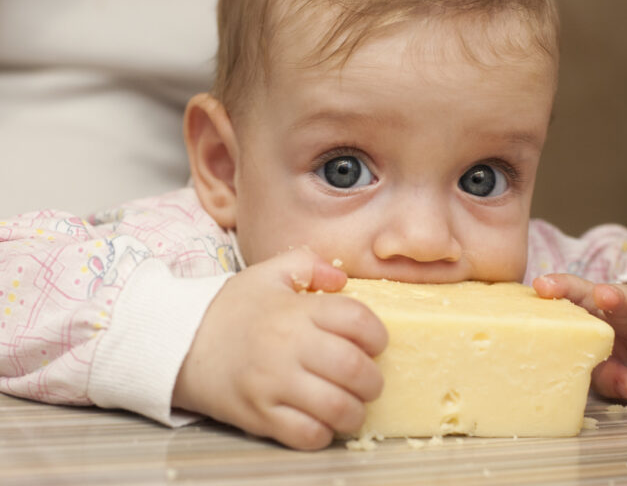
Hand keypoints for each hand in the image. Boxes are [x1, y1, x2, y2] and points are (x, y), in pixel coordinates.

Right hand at [172, 249, 387, 449]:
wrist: (177, 343)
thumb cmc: (230, 309)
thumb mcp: (267, 274)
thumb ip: (308, 264)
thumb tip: (341, 279)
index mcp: (295, 310)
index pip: (357, 320)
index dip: (377, 334)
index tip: (374, 343)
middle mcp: (288, 347)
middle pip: (354, 368)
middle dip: (373, 378)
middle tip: (368, 379)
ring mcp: (273, 384)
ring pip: (337, 407)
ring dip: (355, 410)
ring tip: (351, 403)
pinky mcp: (259, 416)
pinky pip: (307, 434)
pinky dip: (324, 433)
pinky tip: (322, 420)